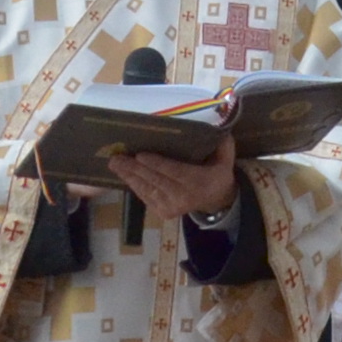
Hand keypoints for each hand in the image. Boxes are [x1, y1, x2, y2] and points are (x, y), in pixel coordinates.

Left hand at [111, 147, 241, 226]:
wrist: (216, 202)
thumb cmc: (217, 175)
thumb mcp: (225, 161)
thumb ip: (223, 146)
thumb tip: (220, 129)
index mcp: (198, 182)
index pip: (174, 172)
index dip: (157, 164)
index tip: (140, 155)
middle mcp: (183, 196)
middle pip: (155, 180)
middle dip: (134, 169)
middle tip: (117, 157)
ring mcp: (172, 206)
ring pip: (147, 189)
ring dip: (129, 176)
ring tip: (115, 164)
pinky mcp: (164, 212)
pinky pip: (146, 197)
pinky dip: (134, 185)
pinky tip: (124, 174)